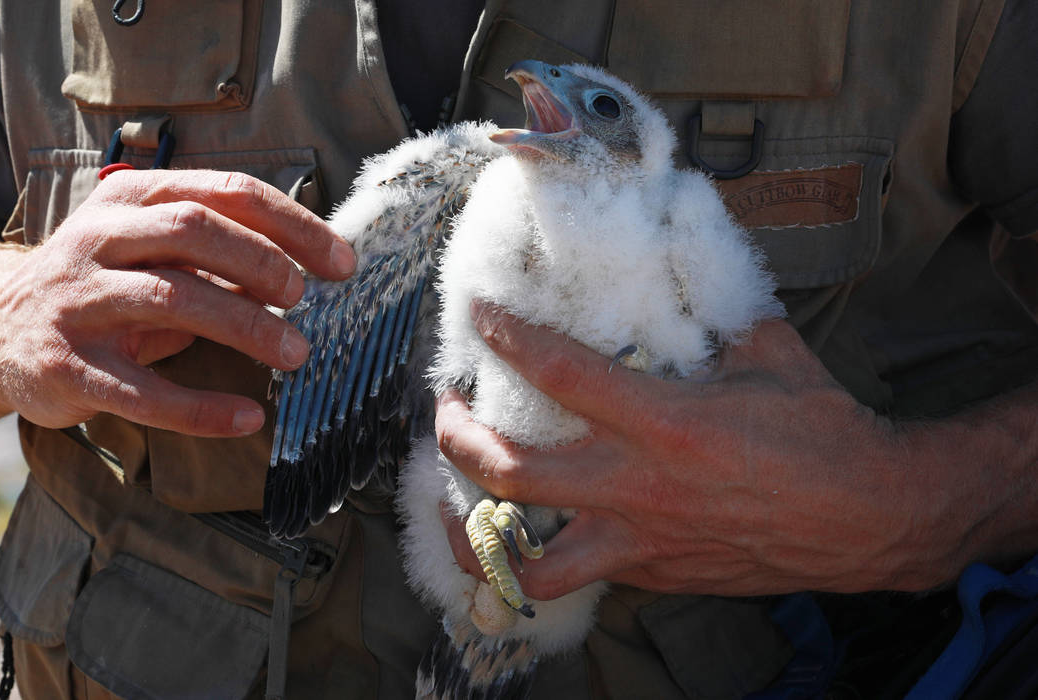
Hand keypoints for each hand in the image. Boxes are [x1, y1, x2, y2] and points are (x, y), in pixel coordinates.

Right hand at [0, 169, 354, 435]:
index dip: (294, 225)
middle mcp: (100, 238)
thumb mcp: (154, 252)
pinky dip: (200, 408)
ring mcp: (79, 301)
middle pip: (195, 230)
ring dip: (244, 326)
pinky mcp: (67, 365)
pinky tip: (247, 418)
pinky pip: (141, 390)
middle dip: (263, 263)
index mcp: (132, 199)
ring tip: (294, 353)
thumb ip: (220, 252)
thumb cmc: (103, 285)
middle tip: (304, 300)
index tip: (341, 263)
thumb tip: (309, 269)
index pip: (228, 192)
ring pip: (172, 299)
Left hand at [436, 303, 977, 598]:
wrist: (868, 519)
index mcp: (664, 421)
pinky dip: (550, 552)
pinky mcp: (654, 575)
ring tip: (457, 505)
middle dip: (456, 439)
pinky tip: (546, 529)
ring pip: (526, 560)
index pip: (558, 372)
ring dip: (478, 532)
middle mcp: (637, 486)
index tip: (480, 316)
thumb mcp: (768, 354)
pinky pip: (581, 572)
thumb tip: (687, 275)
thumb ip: (714, 317)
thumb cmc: (823, 433)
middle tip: (445, 410)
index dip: (507, 337)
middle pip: (510, 472)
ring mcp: (639, 540)